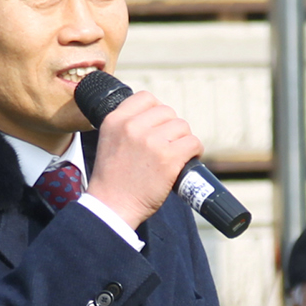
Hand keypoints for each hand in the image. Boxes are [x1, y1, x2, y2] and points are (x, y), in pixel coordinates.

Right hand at [84, 89, 202, 229]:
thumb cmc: (113, 180)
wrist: (112, 206)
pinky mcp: (168, 158)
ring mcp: (151, 141)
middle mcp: (132, 127)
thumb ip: (127, 126)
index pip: (146, 98)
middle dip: (172, 128)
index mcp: (115, 120)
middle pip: (168, 112)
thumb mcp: (110, 141)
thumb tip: (156, 119)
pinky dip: (195, 151)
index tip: (158, 126)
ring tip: (178, 154)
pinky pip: (192, 143)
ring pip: (182, 126)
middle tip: (169, 145)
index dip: (157, 111)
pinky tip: (188, 159)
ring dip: (184, 139)